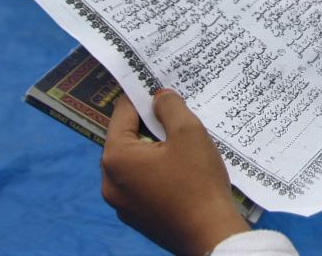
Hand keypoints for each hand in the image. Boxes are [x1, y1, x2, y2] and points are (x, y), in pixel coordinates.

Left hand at [101, 90, 248, 255]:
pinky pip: (143, 184)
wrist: (211, 236)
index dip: (141, 96)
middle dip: (149, 124)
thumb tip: (159, 97)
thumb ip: (169, 106)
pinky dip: (157, 171)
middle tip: (174, 113)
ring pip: (135, 162)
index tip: (157, 85)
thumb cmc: (198, 182)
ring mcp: (122, 204)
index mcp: (116, 158)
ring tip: (182, 141)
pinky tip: (182, 169)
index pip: (123, 113)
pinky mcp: (137, 217)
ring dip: (154, 148)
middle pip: (126, 139)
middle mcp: (110, 182)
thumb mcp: (188, 132)